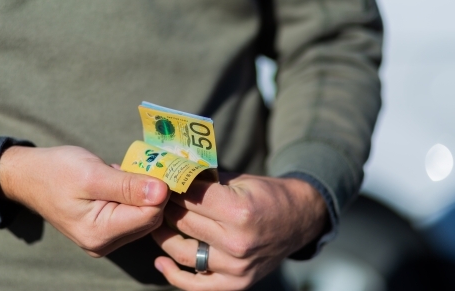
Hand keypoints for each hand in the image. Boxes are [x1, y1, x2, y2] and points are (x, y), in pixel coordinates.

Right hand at [0, 145, 168, 256]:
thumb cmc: (56, 171)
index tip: (157, 167)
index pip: (150, 215)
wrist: (29, 176)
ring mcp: (104, 239)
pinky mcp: (105, 230)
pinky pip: (132, 214)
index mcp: (99, 232)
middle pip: (150, 218)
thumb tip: (162, 191)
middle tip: (143, 166)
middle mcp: (104, 243)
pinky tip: (120, 181)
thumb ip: (128, 185)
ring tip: (124, 173)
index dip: (159, 191)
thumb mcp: (93, 174)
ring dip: (143, 193)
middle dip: (152, 192)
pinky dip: (133, 196)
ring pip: (144, 216)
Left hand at [152, 173, 326, 290]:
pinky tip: (161, 260)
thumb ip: (206, 181)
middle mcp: (236, 242)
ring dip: (163, 235)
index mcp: (239, 211)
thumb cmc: (268, 195)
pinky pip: (195, 284)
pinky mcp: (236, 282)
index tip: (162, 180)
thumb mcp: (238, 180)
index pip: (190, 197)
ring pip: (183, 251)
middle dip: (166, 206)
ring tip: (155, 222)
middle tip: (156, 197)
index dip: (173, 186)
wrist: (298, 220)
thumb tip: (172, 175)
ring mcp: (236, 266)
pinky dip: (174, 274)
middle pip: (184, 222)